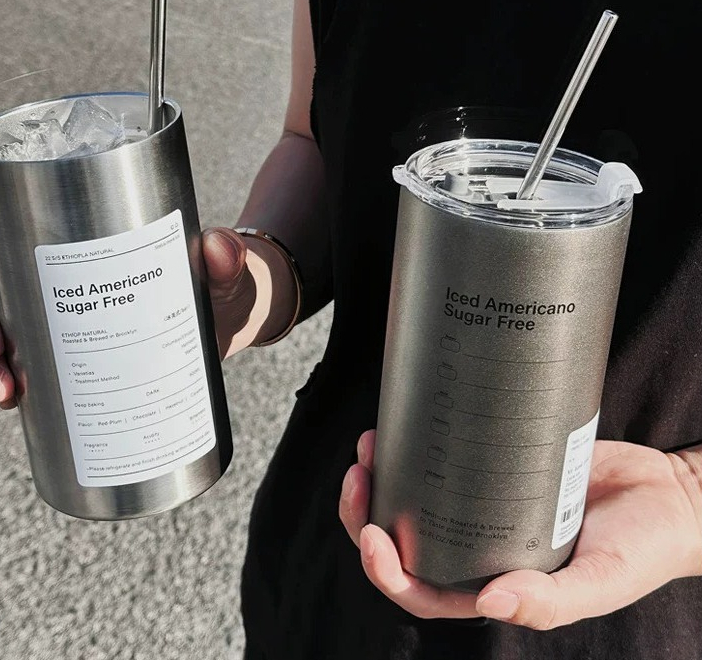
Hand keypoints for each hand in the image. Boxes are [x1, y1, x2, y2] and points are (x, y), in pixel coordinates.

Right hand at [0, 224, 295, 407]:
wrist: (236, 318)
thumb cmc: (225, 279)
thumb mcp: (227, 266)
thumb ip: (227, 255)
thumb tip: (217, 244)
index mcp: (97, 240)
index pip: (26, 230)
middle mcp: (79, 278)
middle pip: (8, 288)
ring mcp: (81, 317)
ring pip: (16, 331)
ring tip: (7, 392)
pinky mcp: (91, 354)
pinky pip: (42, 364)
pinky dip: (22, 382)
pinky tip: (17, 404)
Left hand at [339, 430, 701, 628]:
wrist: (666, 494)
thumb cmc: (640, 548)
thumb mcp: (603, 581)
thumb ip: (553, 601)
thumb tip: (490, 602)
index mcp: (491, 584)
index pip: (421, 591)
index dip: (385, 570)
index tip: (371, 531)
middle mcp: (477, 546)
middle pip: (402, 542)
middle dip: (366, 514)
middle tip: (358, 472)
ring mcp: (482, 505)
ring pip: (413, 500)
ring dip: (381, 479)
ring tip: (370, 443)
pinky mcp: (493, 465)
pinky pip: (443, 461)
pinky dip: (416, 449)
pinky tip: (405, 424)